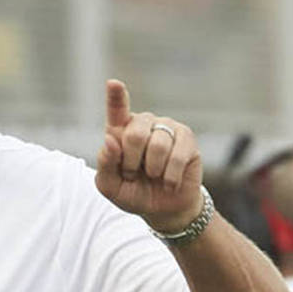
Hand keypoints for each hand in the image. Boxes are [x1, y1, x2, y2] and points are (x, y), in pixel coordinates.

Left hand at [95, 79, 202, 231]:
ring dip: (151, 170)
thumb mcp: (110, 186)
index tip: (113, 83)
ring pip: (157, 145)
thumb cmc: (132, 192)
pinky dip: (169, 176)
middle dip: (130, 163)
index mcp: (119, 130)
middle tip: (132, 174)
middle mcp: (143, 123)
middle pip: (134, 134)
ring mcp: (166, 127)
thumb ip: (105, 165)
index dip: (116, 96)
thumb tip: (110, 140)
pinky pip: (177, 156)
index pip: (117, 109)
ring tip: (152, 176)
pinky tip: (168, 181)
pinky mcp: (187, 138)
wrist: (162, 208)